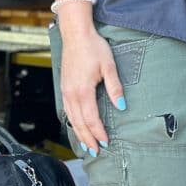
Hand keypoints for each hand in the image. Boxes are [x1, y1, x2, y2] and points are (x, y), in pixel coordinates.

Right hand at [60, 29, 124, 156]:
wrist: (76, 34)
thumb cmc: (94, 47)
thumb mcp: (109, 66)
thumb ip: (115, 87)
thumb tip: (121, 106)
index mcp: (83, 90)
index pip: (91, 119)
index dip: (99, 132)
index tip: (106, 142)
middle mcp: (71, 93)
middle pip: (79, 123)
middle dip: (88, 139)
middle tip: (96, 151)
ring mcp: (65, 90)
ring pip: (71, 118)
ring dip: (79, 133)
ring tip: (87, 145)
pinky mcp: (64, 87)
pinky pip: (67, 110)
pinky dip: (72, 122)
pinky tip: (77, 126)